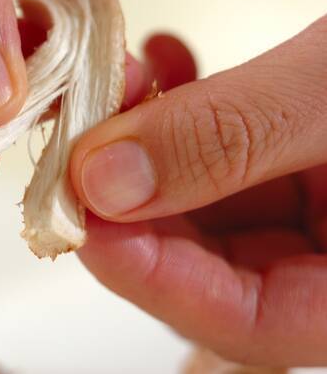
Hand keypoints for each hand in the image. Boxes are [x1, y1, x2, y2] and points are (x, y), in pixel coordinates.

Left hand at [71, 16, 326, 365]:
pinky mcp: (290, 164)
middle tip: (83, 130)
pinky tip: (163, 66)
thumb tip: (103, 178)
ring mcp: (309, 214)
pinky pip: (216, 154)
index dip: (149, 272)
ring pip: (198, 201)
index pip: (243, 319)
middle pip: (204, 260)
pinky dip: (181, 113)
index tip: (82, 209)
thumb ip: (228, 138)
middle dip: (131, 193)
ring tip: (121, 80)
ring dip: (145, 142)